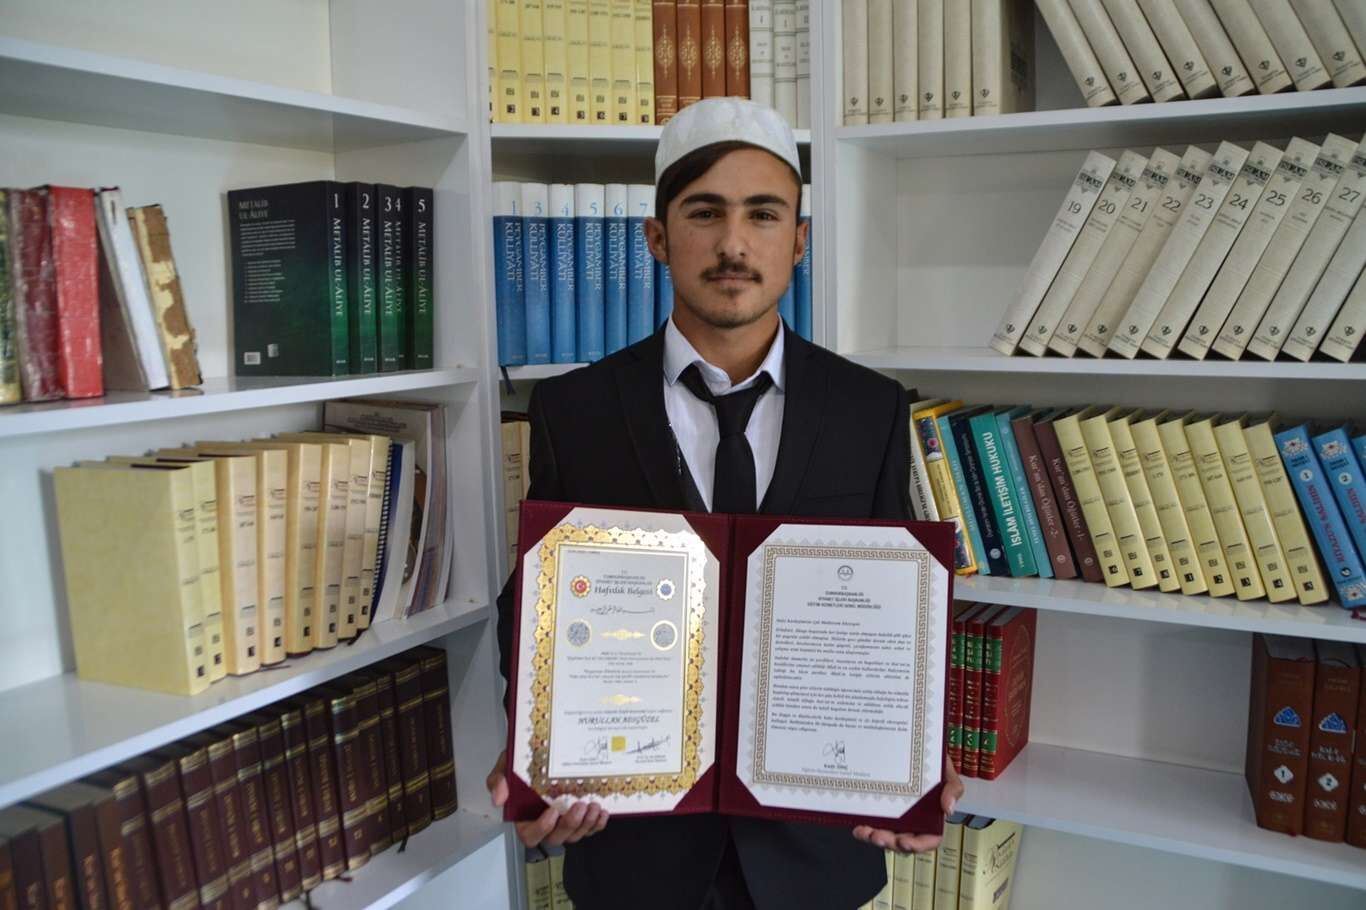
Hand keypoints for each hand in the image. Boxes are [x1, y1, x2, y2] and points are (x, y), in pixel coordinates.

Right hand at [487, 749, 609, 847]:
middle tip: (580, 806)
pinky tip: (603, 811)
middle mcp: (545, 825)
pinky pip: (590, 828)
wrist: (540, 752)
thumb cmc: (521, 765)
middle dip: (571, 824)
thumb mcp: (505, 768)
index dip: (542, 828)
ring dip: (587, 824)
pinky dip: (597, 823)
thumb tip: (499, 798)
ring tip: (594, 805)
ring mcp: (564, 823)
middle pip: (557, 838)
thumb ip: (497, 780)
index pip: (531, 836)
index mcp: (525, 819)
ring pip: (576, 835)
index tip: (552, 811)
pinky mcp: (580, 818)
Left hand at [851, 756, 963, 854]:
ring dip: (874, 839)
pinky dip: (865, 830)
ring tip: (864, 832)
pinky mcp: (880, 809)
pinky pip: (872, 825)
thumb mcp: (947, 772)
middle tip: (878, 836)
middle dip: (889, 843)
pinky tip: (858, 825)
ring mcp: (896, 817)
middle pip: (902, 842)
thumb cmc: (932, 763)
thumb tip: (948, 809)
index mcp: (931, 818)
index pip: (929, 840)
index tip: (904, 841)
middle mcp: (913, 821)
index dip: (918, 846)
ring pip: (885, 837)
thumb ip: (953, 788)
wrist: (915, 746)